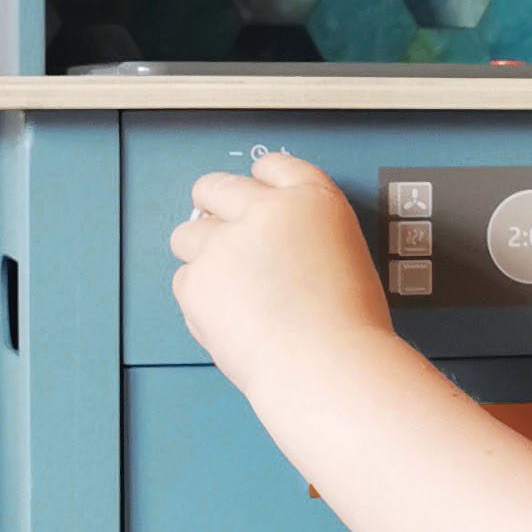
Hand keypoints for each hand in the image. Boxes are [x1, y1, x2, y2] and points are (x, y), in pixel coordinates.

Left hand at [169, 153, 392, 382]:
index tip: (251, 190)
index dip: (257, 179)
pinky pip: (183, 281)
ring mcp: (226, 244)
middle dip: (211, 205)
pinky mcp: (197, 280)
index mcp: (313, 200)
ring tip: (225, 286)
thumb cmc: (347, 327)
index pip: (273, 166)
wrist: (326, 364)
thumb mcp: (346, 259)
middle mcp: (265, 211)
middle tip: (219, 234)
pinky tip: (227, 316)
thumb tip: (276, 244)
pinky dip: (198, 299)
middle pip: (214, 186)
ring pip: (186, 234)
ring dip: (199, 254)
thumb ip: (305, 238)